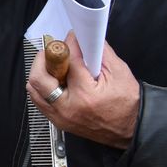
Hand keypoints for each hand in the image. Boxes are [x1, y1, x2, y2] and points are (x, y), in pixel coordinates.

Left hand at [27, 32, 139, 149]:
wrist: (132, 128)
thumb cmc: (128, 102)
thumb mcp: (119, 72)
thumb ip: (100, 52)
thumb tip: (84, 37)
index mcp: (85, 94)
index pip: (68, 61)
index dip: (69, 45)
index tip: (71, 37)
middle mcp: (68, 107)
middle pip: (39, 77)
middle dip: (44, 58)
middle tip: (55, 52)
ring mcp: (60, 117)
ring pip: (34, 89)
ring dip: (40, 73)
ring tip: (54, 66)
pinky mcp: (58, 122)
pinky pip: (39, 100)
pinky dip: (42, 87)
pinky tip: (54, 81)